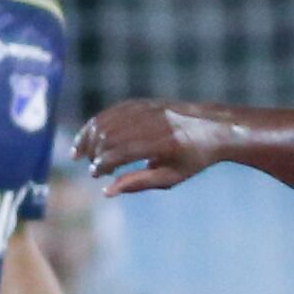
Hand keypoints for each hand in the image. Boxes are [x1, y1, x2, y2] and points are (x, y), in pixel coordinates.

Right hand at [75, 101, 226, 195]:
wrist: (213, 128)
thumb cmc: (192, 159)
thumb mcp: (171, 177)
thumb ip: (138, 183)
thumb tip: (106, 192)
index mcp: (165, 143)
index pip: (123, 152)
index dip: (103, 163)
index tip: (95, 175)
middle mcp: (155, 122)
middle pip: (111, 134)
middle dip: (94, 152)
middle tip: (90, 168)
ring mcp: (149, 108)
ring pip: (109, 119)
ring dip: (90, 136)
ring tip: (80, 154)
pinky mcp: (145, 102)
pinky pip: (114, 110)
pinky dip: (98, 123)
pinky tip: (90, 136)